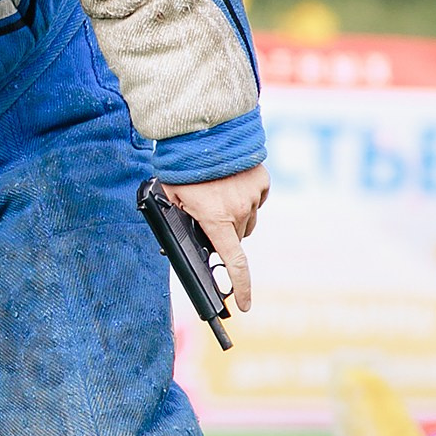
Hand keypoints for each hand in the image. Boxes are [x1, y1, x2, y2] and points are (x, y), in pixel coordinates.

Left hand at [163, 164, 270, 312]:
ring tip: (216, 195)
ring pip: (247, 220)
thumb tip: (184, 243)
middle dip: (223, 235)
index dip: (241, 286)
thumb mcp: (172, 199)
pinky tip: (229, 183)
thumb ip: (182, 223)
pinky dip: (245, 198)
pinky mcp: (262, 182)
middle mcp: (240, 211)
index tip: (244, 304)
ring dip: (235, 217)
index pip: (234, 262)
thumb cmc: (182, 167)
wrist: (203, 131)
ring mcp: (254, 196)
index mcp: (216, 220)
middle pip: (236, 238)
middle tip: (206, 216)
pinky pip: (256, 200)